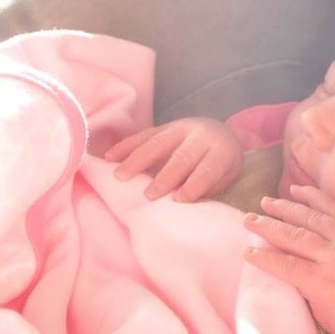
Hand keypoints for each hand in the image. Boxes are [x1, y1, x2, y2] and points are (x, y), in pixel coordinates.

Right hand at [104, 117, 242, 201]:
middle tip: (148, 194)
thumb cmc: (220, 165)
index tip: (178, 200)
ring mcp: (180, 128)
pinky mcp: (163, 127)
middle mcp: (200, 136)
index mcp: (220, 151)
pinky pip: (143, 135)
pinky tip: (110, 157)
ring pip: (157, 143)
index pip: (207, 169)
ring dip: (137, 160)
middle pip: (182, 156)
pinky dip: (126, 146)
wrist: (220, 134)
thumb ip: (205, 188)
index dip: (193, 184)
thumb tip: (182, 207)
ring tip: (120, 176)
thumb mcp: (224, 177)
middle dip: (164, 176)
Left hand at [242, 185, 334, 333]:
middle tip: (261, 204)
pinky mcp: (320, 282)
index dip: (311, 197)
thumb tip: (302, 238)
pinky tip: (249, 254)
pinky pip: (286, 265)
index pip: (332, 210)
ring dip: (269, 227)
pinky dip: (265, 258)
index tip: (292, 189)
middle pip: (308, 220)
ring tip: (248, 222)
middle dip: (283, 209)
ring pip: (295, 237)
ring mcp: (334, 262)